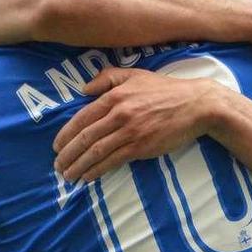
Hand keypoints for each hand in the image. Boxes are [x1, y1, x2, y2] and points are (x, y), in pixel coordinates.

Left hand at [53, 68, 218, 182]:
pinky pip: (113, 161)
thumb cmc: (165, 90)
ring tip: (68, 175)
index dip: (66, 134)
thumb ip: (107, 78)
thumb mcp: (135, 75)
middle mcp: (119, 114)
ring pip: (96, 151)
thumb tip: (83, 89)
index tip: (56, 146)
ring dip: (78, 166)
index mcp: (115, 96)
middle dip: (67, 154)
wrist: (195, 105)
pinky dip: (97, 170)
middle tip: (57, 166)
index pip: (82, 118)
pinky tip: (88, 176)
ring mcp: (130, 132)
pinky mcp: (141, 147)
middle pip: (85, 137)